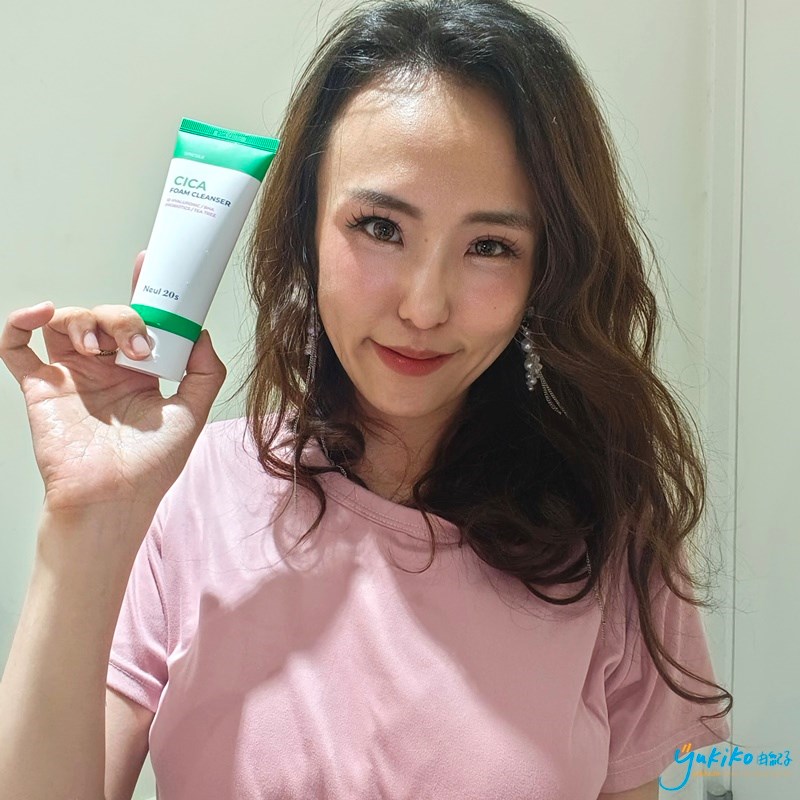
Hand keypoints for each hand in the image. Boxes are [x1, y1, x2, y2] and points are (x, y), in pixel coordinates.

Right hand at [0, 252, 226, 515]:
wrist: (111, 498)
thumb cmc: (151, 465)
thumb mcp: (192, 414)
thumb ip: (204, 372)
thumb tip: (200, 332)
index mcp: (140, 373)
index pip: (140, 322)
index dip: (143, 291)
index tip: (149, 264)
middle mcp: (105, 369)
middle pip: (106, 315)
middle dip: (123, 317)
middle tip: (136, 344)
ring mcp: (71, 375)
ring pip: (69, 322)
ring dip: (85, 319)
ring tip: (101, 348)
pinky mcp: (40, 387)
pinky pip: (17, 347)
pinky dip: (20, 323)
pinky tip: (41, 315)